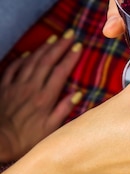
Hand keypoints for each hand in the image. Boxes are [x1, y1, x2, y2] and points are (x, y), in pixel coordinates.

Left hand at [0, 31, 82, 161]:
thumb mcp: (50, 130)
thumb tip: (77, 94)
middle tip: (69, 34)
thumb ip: (63, 110)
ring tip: (53, 38)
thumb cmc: (25, 140)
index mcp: (45, 98)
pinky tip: (27, 53)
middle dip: (59, 46)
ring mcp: (16, 86)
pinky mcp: (3, 88)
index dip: (70, 57)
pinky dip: (21, 58)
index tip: (78, 46)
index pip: (60, 72)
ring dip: (43, 48)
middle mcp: (31, 88)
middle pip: (47, 61)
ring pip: (31, 61)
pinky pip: (13, 68)